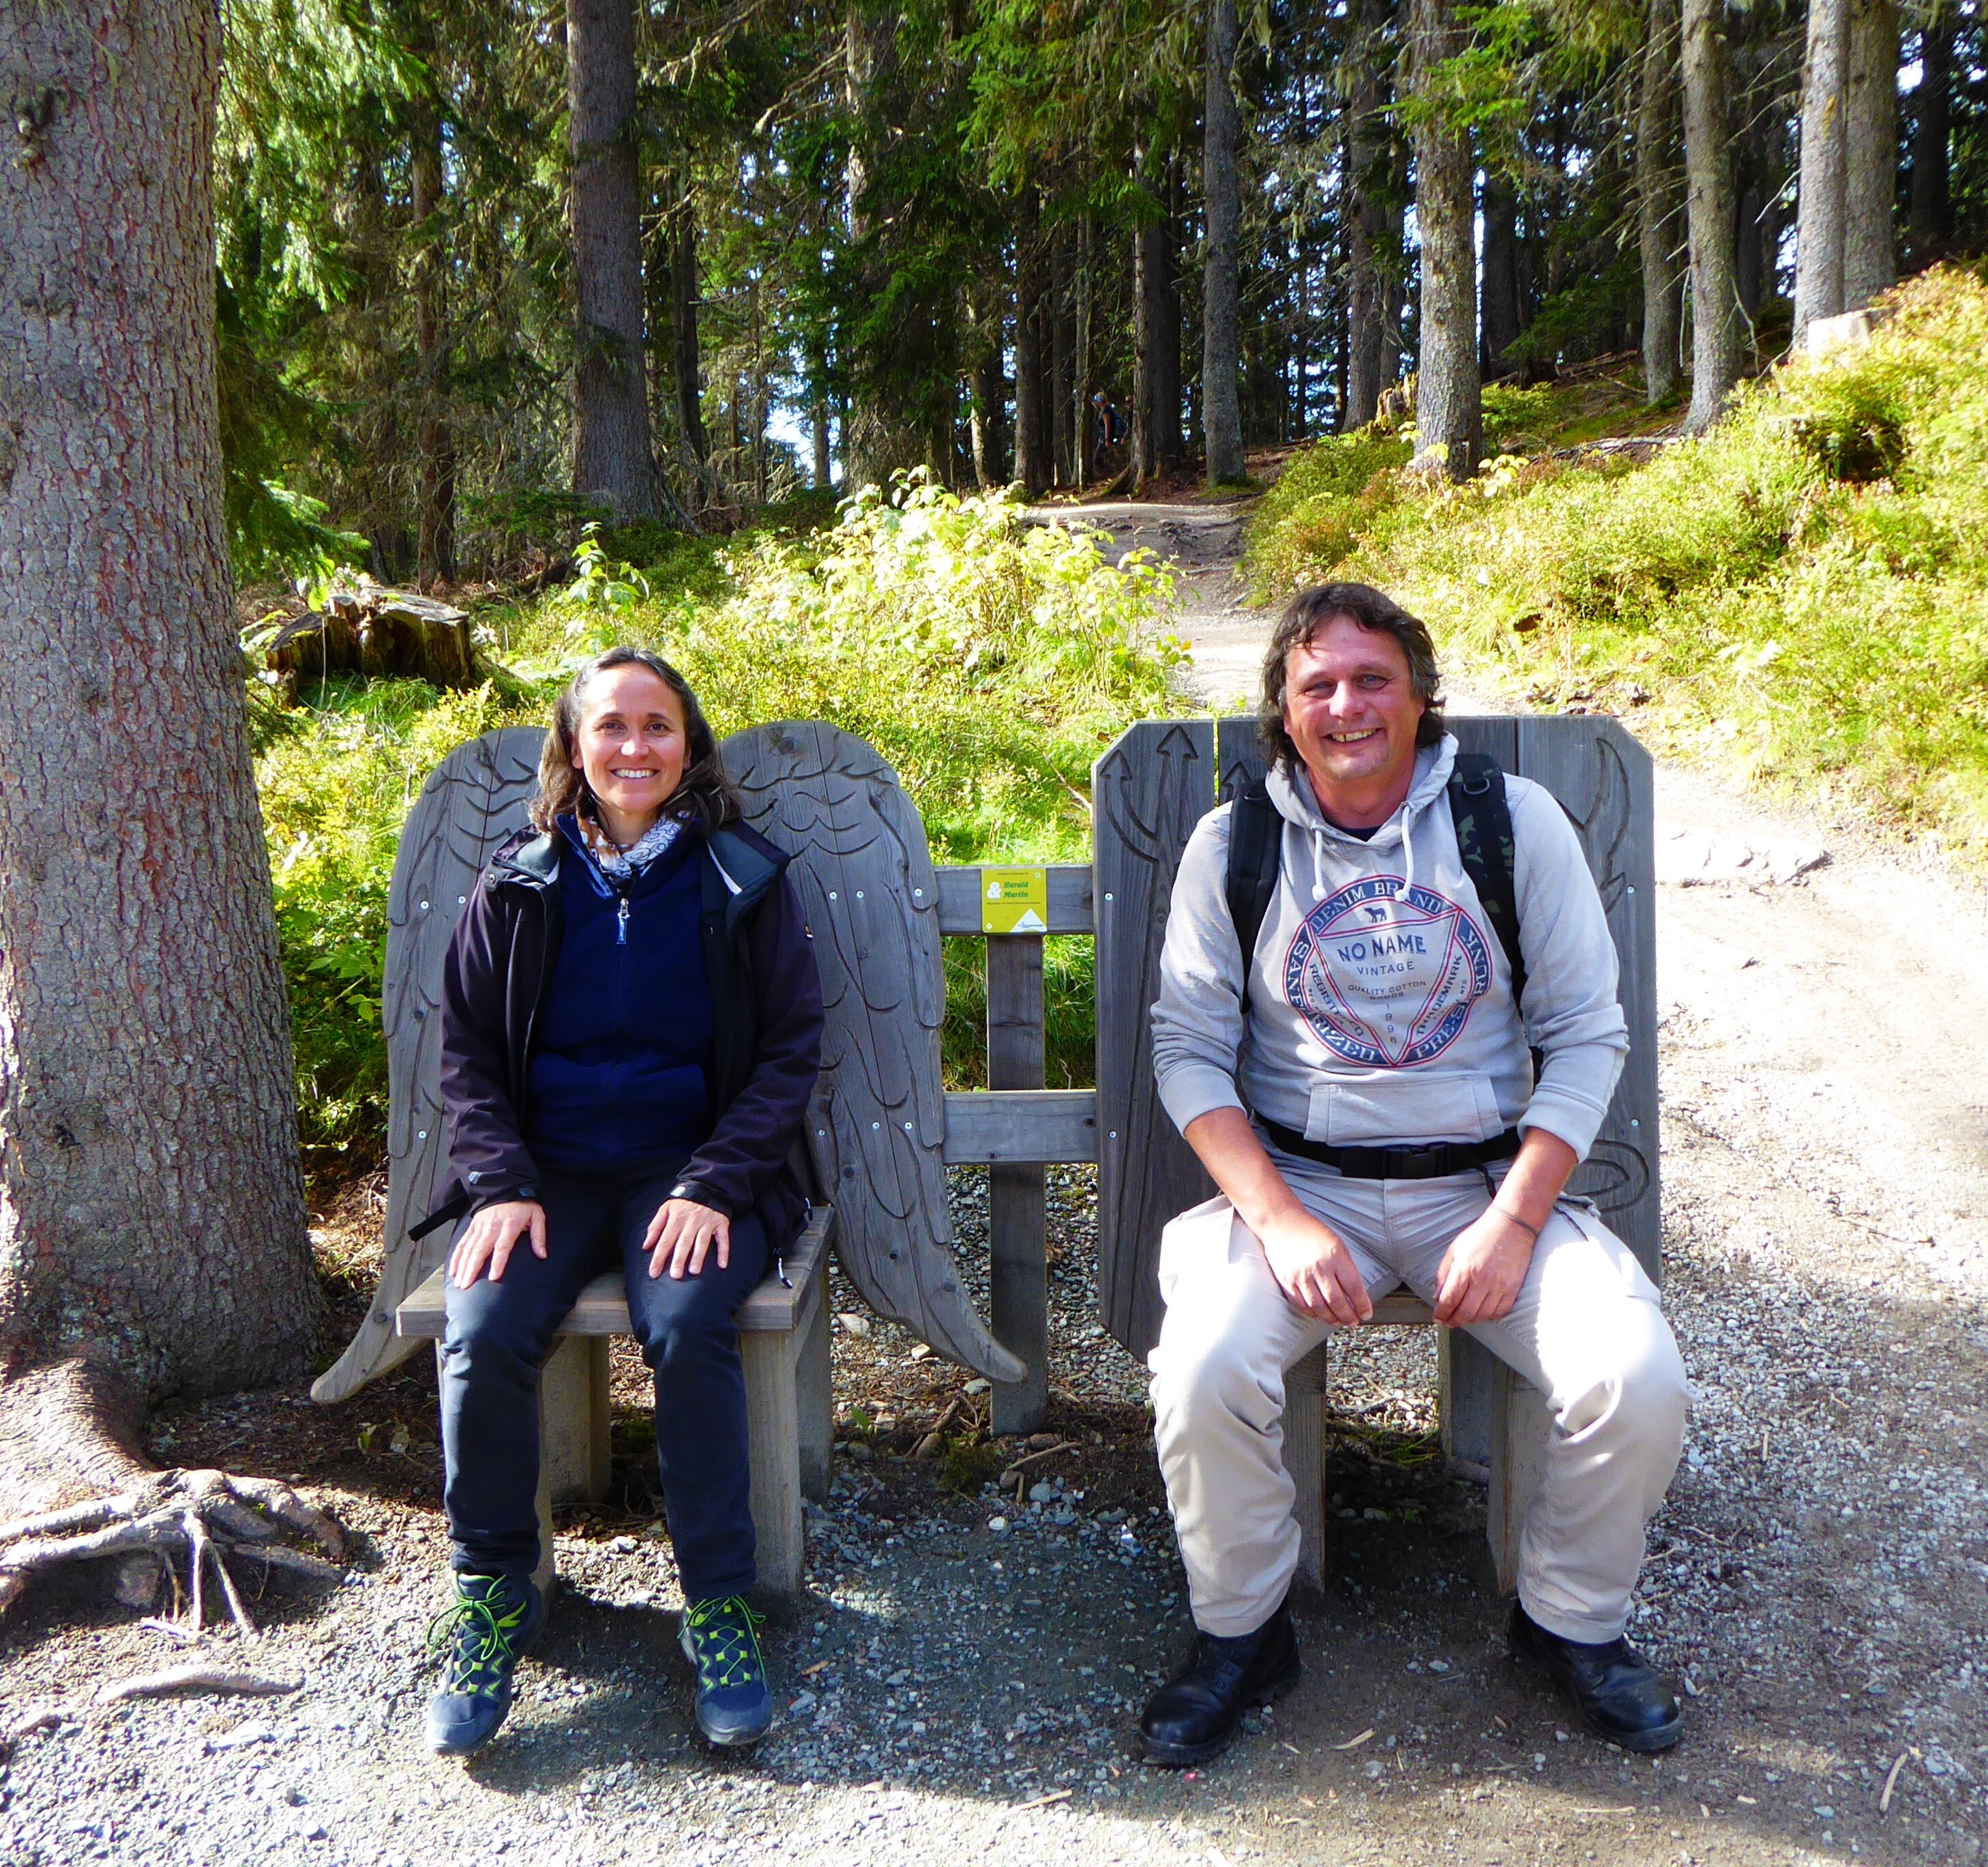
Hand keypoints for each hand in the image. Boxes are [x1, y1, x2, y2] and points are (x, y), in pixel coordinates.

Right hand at [449, 1200, 546, 1288]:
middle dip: (472, 1269)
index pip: (502, 1247)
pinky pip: (462, 1243)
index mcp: (509, 1226)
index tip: (493, 1277)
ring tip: (459, 1283)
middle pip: (479, 1250)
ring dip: (462, 1266)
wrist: (505, 1187)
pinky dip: (456, 1257)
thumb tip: (542, 1255)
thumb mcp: (537, 1216)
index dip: (497, 1262)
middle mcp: (491, 1227)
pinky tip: (453, 1270)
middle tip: (467, 1286)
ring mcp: (479, 1227)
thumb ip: (538, 1236)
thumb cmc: (523, 1205)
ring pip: (468, 1249)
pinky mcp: (472, 1227)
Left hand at [644, 1198, 730, 1279]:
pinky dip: (724, 1251)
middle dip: (679, 1259)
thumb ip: (655, 1227)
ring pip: (702, 1241)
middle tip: (675, 1275)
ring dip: (699, 1256)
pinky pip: (723, 1239)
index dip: (659, 1257)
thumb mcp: (666, 1209)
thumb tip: (646, 1246)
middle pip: (684, 1242)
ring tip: (694, 1271)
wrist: (706, 1186)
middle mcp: (691, 1221)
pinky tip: (722, 1264)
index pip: (665, 1240)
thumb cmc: (683, 1202)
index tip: (654, 1272)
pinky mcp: (721, 1223)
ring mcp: (707, 1222)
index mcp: (676, 1218)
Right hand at [1258, 1208, 1373, 1325]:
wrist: (1281, 1223)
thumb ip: (1345, 1267)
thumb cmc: (1310, 1232)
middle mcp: (1318, 1267)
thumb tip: (1355, 1292)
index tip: (1366, 1313)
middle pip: (1337, 1301)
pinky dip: (1312, 1313)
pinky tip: (1319, 1314)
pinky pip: (1301, 1304)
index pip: (1353, 1287)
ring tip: (1338, 1321)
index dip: (1362, 1304)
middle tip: (1354, 1321)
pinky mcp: (1287, 1281)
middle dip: (1348, 1316)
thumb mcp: (1336, 1243)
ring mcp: (1301, 1275)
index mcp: (1335, 1255)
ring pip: (1319, 1307)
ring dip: (1331, 1318)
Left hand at [1433, 1206, 1536, 1325]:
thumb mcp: (1454, 1250)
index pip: (1449, 1300)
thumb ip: (1443, 1274)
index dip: (1441, 1313)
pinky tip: (1482, 1313)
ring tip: (1463, 1318)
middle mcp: (1482, 1280)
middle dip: (1453, 1321)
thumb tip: (1437, 1296)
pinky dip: (1489, 1316)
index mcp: (1464, 1269)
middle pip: (1465, 1313)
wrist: (1511, 1226)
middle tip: (1448, 1322)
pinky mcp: (1513, 1288)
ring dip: (1470, 1321)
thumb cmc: (1481, 1236)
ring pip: (1482, 1316)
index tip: (1438, 1318)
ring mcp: (1499, 1286)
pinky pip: (1500, 1311)